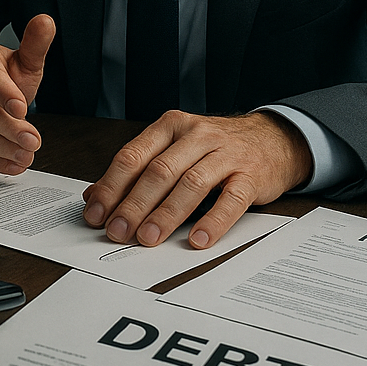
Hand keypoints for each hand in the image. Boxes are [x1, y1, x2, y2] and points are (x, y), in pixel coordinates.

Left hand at [82, 110, 311, 248]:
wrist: (273, 140)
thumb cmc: (214, 149)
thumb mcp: (174, 150)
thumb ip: (137, 171)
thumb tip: (94, 195)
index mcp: (171, 126)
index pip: (133, 156)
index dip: (112, 187)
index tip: (96, 214)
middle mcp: (196, 135)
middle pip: (159, 172)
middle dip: (134, 205)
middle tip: (119, 231)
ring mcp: (226, 153)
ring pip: (191, 184)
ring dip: (167, 214)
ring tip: (149, 238)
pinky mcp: (251, 175)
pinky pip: (230, 200)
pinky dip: (213, 221)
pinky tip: (198, 239)